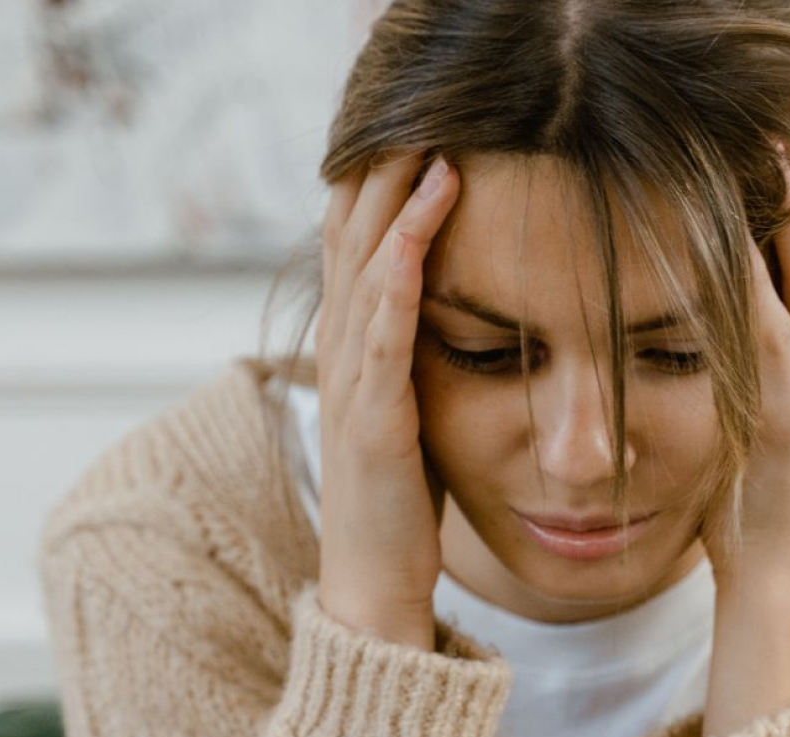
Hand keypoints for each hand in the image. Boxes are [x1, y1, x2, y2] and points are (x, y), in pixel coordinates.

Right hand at [313, 150, 460, 649]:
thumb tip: (447, 307)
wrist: (375, 593)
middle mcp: (342, 349)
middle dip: (381, 154)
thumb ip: (418, 356)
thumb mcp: (412, 412)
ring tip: (430, 123)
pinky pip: (385, 319)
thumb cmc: (403, 507)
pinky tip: (432, 209)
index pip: (359, 233)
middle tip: (410, 89)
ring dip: (397, 185)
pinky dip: (406, 256)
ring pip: (367, 256)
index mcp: (354, 346)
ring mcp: (352, 379)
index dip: (379, 169)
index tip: (412, 111)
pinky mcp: (375, 414)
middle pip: (353, 225)